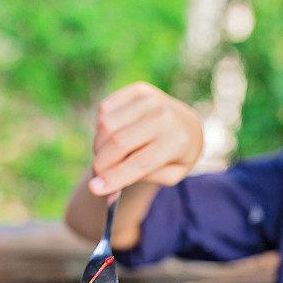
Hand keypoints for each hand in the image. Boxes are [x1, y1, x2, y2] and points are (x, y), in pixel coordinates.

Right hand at [89, 81, 202, 195]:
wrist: (188, 125)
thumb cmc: (176, 156)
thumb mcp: (170, 175)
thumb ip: (140, 181)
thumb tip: (104, 192)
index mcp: (178, 141)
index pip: (140, 162)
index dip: (115, 177)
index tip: (94, 189)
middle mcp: (165, 115)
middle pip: (119, 142)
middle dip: (101, 163)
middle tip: (96, 176)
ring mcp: (151, 99)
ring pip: (106, 124)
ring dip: (99, 145)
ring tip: (110, 155)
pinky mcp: (138, 89)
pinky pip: (104, 109)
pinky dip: (101, 127)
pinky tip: (114, 134)